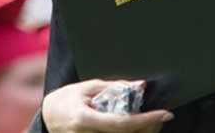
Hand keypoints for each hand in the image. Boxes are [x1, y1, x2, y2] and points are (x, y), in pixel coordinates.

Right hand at [42, 80, 173, 131]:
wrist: (49, 118)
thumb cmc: (67, 100)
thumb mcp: (87, 87)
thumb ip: (114, 88)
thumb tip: (140, 86)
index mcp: (85, 120)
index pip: (123, 123)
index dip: (146, 120)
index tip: (165, 114)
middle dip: (150, 127)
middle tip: (161, 116)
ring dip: (143, 132)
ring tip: (151, 120)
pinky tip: (137, 126)